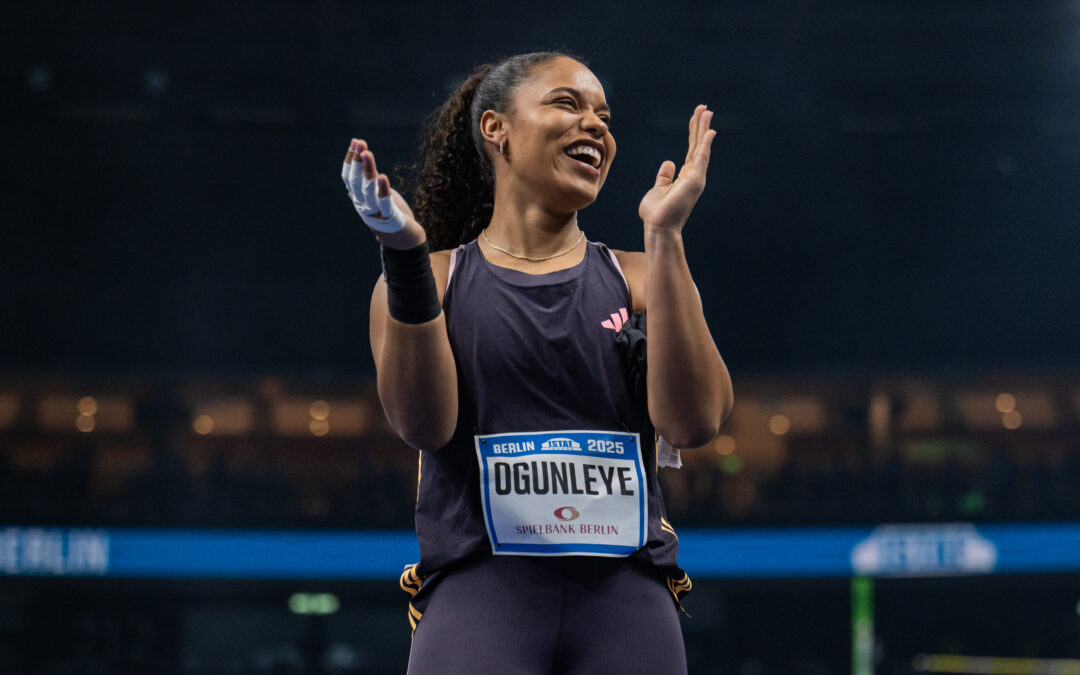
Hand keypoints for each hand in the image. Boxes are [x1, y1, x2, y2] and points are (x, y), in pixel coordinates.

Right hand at [342, 139, 425, 248]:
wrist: (403, 239)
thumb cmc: (390, 212)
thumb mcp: (376, 193)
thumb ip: (370, 177)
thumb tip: (363, 152)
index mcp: (358, 199)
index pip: (349, 178)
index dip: (351, 160)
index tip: (356, 142)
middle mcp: (363, 206)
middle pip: (356, 182)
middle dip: (358, 161)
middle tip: (360, 143)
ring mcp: (375, 213)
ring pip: (368, 190)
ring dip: (367, 171)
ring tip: (368, 153)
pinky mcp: (390, 219)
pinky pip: (384, 203)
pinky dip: (383, 190)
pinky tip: (382, 177)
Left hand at [637, 105, 715, 232]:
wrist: (658, 228)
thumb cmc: (657, 214)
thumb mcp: (658, 190)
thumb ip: (664, 176)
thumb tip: (668, 162)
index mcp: (684, 177)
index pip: (691, 150)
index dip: (693, 133)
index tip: (696, 117)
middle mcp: (693, 175)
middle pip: (698, 145)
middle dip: (700, 126)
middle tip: (704, 108)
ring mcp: (695, 178)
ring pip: (701, 147)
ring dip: (703, 129)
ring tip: (706, 112)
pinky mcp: (695, 181)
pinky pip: (701, 158)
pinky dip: (705, 144)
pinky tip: (709, 131)